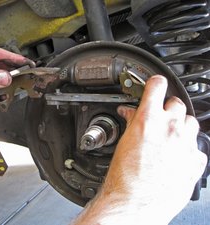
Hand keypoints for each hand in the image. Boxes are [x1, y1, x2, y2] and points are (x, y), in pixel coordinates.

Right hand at [73, 75, 206, 224]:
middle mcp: (171, 128)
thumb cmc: (125, 177)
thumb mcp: (123, 143)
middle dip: (168, 108)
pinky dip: (189, 147)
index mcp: (148, 119)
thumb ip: (131, 123)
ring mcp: (186, 144)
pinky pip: (197, 146)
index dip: (155, 83)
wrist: (134, 203)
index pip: (157, 86)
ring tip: (170, 137)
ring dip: (181, 126)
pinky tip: (177, 155)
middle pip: (177, 104)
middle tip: (159, 119)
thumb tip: (130, 114)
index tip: (155, 86)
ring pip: (191, 122)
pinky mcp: (196, 161)